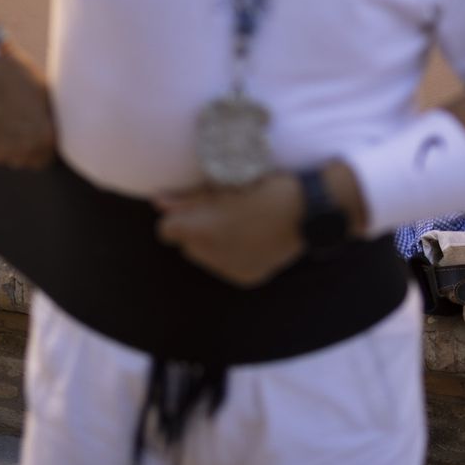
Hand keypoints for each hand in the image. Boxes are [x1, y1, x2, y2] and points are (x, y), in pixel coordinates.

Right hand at [0, 43, 56, 168]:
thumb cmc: (19, 74)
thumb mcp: (46, 95)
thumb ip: (51, 121)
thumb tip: (56, 133)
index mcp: (44, 139)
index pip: (48, 156)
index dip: (44, 142)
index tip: (38, 129)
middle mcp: (21, 151)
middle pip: (28, 161)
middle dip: (27, 148)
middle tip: (20, 124)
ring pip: (7, 156)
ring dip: (8, 145)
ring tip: (4, 116)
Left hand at [155, 173, 304, 286]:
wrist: (307, 211)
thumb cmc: (263, 188)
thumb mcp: (224, 186)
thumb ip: (187, 198)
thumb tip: (156, 201)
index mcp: (202, 231)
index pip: (167, 230)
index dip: (179, 216)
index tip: (197, 206)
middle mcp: (212, 256)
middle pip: (185, 245)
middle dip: (196, 230)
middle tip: (222, 211)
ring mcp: (229, 270)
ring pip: (204, 257)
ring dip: (212, 243)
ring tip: (239, 224)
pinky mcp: (246, 277)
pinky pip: (226, 266)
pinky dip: (232, 254)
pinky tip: (251, 238)